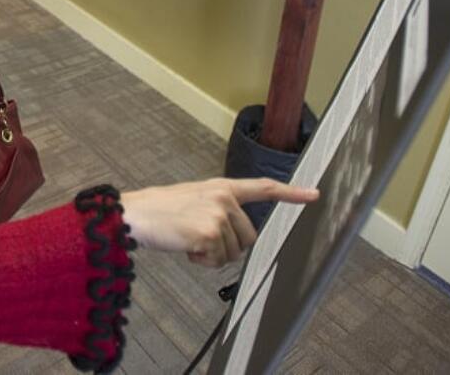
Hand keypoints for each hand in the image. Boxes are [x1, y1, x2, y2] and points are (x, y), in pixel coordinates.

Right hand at [121, 178, 317, 266]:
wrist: (135, 214)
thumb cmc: (160, 210)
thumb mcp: (194, 201)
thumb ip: (219, 211)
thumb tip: (238, 238)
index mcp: (221, 187)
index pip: (262, 188)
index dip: (290, 192)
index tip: (314, 194)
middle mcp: (224, 198)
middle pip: (249, 238)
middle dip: (228, 247)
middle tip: (199, 239)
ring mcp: (219, 214)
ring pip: (233, 253)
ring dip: (211, 255)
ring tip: (188, 240)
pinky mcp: (210, 232)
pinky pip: (217, 261)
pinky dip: (202, 261)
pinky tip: (185, 248)